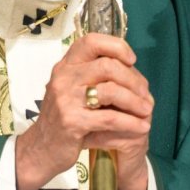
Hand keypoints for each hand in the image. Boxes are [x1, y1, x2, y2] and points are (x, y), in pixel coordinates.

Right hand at [14, 32, 152, 189]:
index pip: (91, 41)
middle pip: (107, 66)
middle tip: (145, 93)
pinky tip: (142, 126)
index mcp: (65, 66)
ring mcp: (66, 99)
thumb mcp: (72, 89)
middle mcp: (63, 77)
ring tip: (147, 110)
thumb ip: (94, 76)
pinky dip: (131, 123)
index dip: (116, 46)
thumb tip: (131, 68)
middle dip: (133, 79)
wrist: (42, 148)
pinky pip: (110, 118)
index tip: (131, 60)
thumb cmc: (64, 116)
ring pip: (111, 91)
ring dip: (135, 101)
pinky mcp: (73, 122)